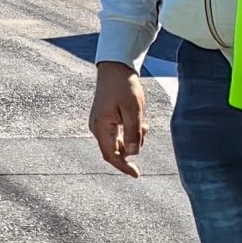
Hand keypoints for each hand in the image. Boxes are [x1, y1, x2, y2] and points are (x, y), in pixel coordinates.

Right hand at [90, 61, 147, 175]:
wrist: (115, 67)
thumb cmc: (124, 86)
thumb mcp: (134, 110)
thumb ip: (133, 133)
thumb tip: (132, 154)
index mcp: (101, 126)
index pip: (111, 155)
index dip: (123, 167)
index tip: (136, 175)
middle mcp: (97, 127)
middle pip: (115, 150)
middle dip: (132, 147)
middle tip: (144, 129)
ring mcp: (99, 123)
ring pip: (117, 142)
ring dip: (132, 138)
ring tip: (142, 122)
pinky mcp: (103, 119)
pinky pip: (116, 133)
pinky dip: (128, 132)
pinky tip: (137, 122)